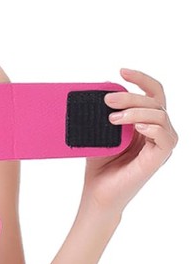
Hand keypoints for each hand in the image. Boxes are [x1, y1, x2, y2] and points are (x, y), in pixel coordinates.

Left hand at [82, 69, 177, 214]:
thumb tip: (96, 91)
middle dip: (132, 95)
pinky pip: (167, 137)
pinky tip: (137, 126)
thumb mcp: (98, 132)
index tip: (121, 70)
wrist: (97, 193)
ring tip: (112, 119)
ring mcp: (159, 145)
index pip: (152, 93)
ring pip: (161, 115)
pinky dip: (153, 127)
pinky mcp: (158, 159)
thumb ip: (102, 114)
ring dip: (137, 111)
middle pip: (156, 101)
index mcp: (144, 122)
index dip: (141, 79)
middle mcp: (155, 131)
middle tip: (107, 100)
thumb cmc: (99, 163)